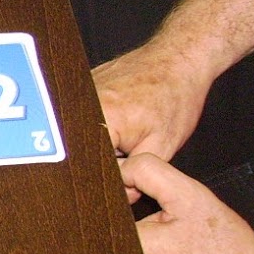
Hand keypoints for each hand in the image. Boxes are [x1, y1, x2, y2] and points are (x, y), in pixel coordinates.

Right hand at [92, 40, 210, 200]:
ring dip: (94, 145)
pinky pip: (77, 119)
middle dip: (100, 162)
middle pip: (77, 151)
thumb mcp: (162, 145)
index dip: (105, 178)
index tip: (118, 183)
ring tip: (123, 137)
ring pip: (76, 136)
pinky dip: (92, 128)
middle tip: (126, 157)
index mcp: (101, 120)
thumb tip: (120, 195)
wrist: (177, 57)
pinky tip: (116, 123)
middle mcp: (81, 105)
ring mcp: (76, 94)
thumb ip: (136, 174)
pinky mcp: (78, 88)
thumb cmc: (175, 94)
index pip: (88, 165)